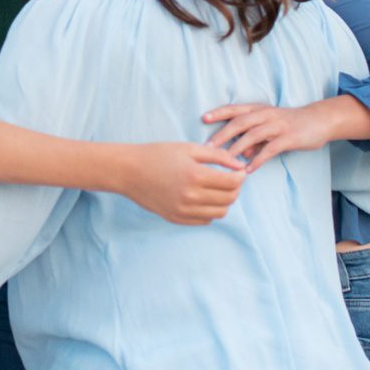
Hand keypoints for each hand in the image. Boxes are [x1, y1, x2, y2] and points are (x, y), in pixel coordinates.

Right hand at [124, 142, 246, 223]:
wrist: (129, 171)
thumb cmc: (158, 155)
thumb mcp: (189, 148)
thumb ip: (217, 156)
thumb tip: (240, 165)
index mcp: (195, 176)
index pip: (232, 183)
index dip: (240, 176)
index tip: (238, 171)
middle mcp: (191, 197)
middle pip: (229, 199)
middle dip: (235, 189)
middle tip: (230, 179)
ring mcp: (183, 210)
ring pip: (220, 213)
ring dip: (224, 201)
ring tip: (217, 189)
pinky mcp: (177, 218)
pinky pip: (205, 220)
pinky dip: (210, 210)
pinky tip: (203, 197)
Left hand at [203, 102, 337, 171]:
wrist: (318, 120)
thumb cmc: (289, 124)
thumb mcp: (269, 127)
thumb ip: (254, 140)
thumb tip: (239, 155)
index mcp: (259, 109)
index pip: (235, 109)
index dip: (219, 113)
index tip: (203, 118)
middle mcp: (266, 114)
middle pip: (239, 122)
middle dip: (222, 134)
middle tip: (208, 146)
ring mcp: (277, 125)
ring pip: (252, 135)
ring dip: (237, 148)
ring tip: (226, 161)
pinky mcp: (288, 138)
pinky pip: (270, 149)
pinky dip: (258, 159)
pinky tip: (249, 169)